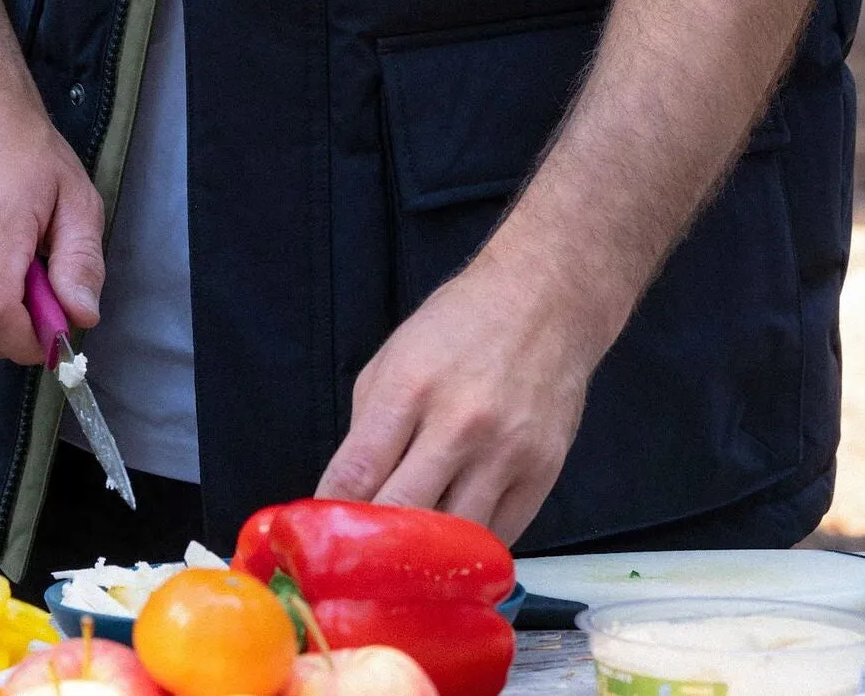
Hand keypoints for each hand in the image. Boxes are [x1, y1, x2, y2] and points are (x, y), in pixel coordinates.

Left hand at [316, 243, 605, 544]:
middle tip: (358, 563)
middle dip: (372, 547)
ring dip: (425, 558)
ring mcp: (506, 453)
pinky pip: (497, 537)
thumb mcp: (394, 357)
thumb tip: (352, 496)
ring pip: (454, 543)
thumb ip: (370, 427)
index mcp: (410, 387)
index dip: (330, 516)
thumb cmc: (461, 324)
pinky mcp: (543, 474)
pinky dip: (470, 549)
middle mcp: (459, 423)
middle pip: (402, 516)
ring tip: (407, 562)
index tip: (318, 540)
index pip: (355, 474)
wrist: (545, 301)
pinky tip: (454, 543)